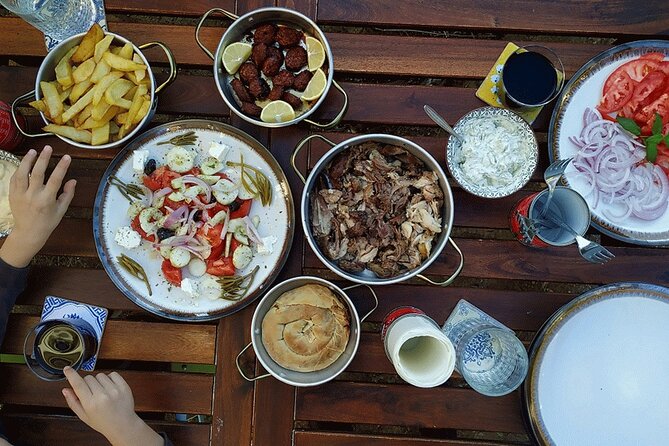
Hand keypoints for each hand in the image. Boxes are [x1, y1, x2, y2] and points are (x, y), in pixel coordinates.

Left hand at [0, 146, 75, 267]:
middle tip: (48, 148)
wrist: (29, 232)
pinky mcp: (12, 195)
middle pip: (37, 173)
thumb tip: (73, 181)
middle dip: (43, 159)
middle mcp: (33, 196)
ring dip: (27, 161)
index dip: (62, 167)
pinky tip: (24, 164)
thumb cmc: (47, 222)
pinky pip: (14, 179)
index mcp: (47, 200)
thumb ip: (67, 195)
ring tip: (33, 151)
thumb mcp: (61, 210)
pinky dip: (19, 170)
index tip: (66, 157)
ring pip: (22, 174)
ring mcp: (21, 195)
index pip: (56, 179)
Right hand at [62, 367, 162, 445]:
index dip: (71, 375)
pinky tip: (110, 388)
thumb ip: (73, 402)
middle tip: (92, 394)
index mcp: (90, 404)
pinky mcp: (124, 386)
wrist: (122, 425)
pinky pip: (113, 374)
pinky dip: (110, 378)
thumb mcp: (84, 416)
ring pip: (100, 375)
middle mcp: (102, 396)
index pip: (78, 384)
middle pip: (88, 378)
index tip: (67, 369)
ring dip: (99, 381)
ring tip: (102, 392)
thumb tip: (65, 389)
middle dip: (87, 384)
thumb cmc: (102, 422)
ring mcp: (114, 390)